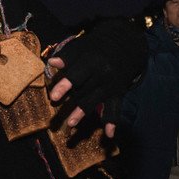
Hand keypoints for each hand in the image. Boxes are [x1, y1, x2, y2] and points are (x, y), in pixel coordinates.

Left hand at [47, 20, 145, 136]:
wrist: (125, 45)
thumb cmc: (96, 47)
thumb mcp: (82, 47)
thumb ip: (67, 56)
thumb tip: (52, 62)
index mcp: (92, 61)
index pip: (77, 75)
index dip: (65, 85)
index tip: (53, 97)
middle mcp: (103, 74)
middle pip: (83, 91)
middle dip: (70, 104)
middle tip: (55, 117)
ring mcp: (111, 85)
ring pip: (95, 101)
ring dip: (83, 112)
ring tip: (71, 124)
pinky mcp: (118, 93)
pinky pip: (115, 108)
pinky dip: (113, 121)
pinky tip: (109, 134)